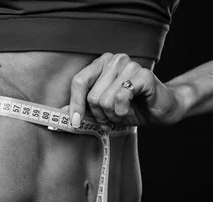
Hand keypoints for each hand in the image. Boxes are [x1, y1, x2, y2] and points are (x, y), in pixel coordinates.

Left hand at [65, 52, 183, 129]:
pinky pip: (121, 98)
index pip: (79, 82)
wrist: (160, 110)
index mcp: (102, 64)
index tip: (75, 122)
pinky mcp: (144, 75)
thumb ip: (82, 108)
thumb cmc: (130, 107)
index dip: (75, 104)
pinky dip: (123, 111)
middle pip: (92, 96)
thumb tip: (59, 113)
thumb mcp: (101, 109)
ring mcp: (130, 65)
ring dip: (113, 114)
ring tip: (123, 112)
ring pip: (105, 100)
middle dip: (100, 114)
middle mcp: (115, 60)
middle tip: (111, 116)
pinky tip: (130, 110)